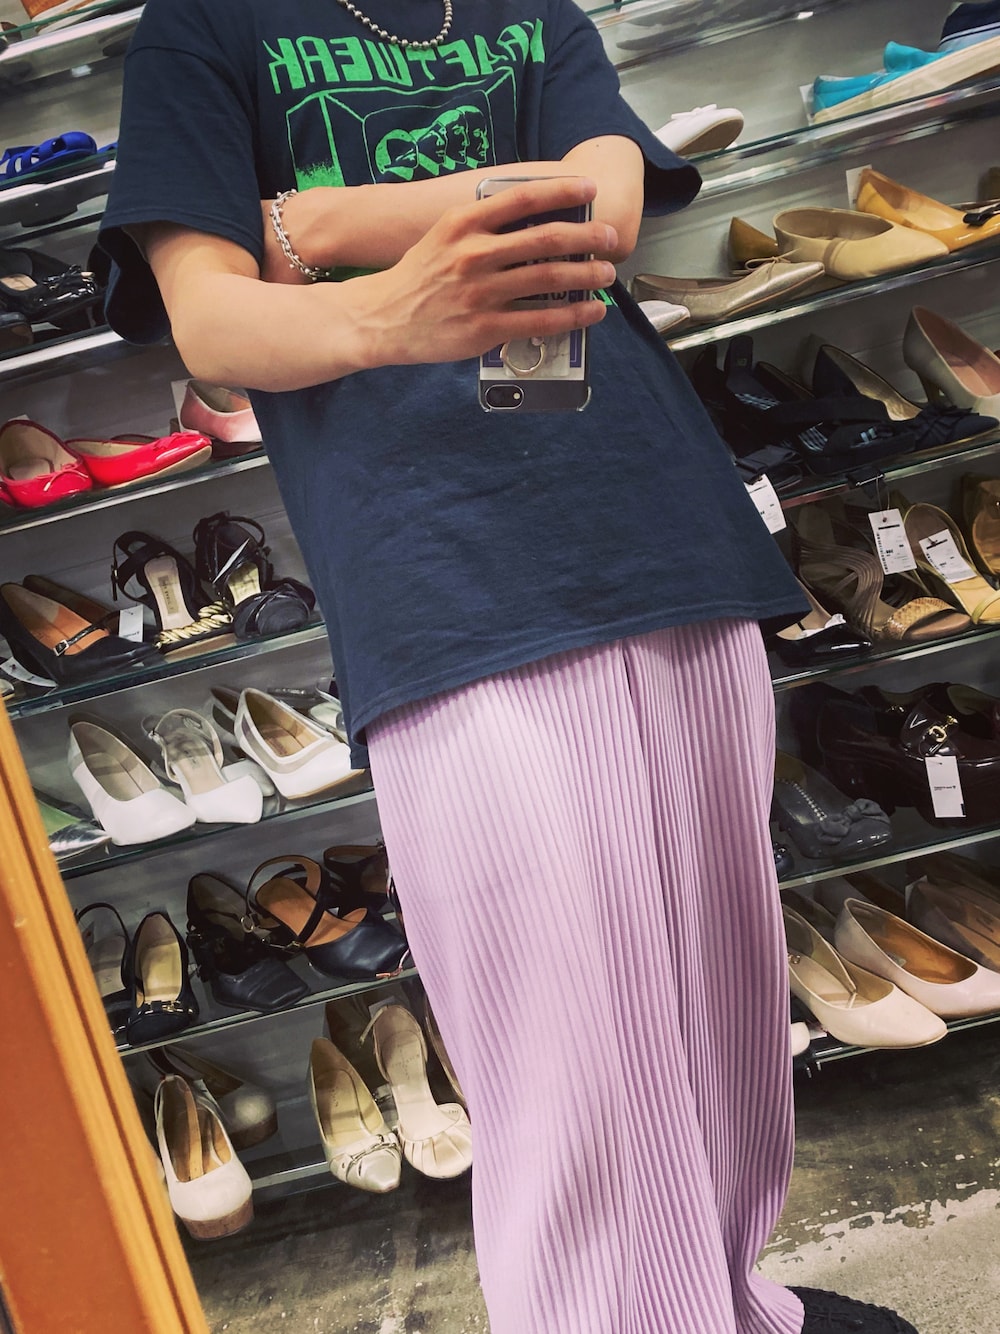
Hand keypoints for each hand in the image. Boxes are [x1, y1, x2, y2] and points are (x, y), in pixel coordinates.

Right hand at [336, 176, 616, 368]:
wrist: (383, 317)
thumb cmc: (419, 275)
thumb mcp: (443, 235)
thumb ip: (482, 224)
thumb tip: (532, 218)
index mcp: (464, 223)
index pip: (523, 198)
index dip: (561, 191)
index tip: (589, 188)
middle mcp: (475, 254)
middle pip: (545, 239)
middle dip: (586, 236)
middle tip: (610, 237)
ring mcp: (481, 292)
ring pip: (548, 280)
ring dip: (585, 275)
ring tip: (606, 274)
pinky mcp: (486, 328)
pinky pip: (540, 320)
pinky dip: (572, 315)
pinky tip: (591, 312)